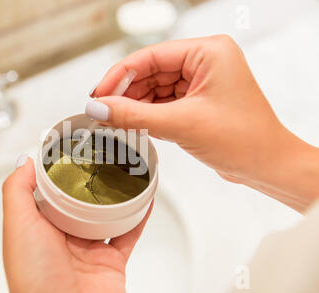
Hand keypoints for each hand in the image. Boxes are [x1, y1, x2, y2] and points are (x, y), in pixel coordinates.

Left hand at [2, 156, 152, 292]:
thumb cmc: (35, 281)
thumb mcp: (17, 226)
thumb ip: (17, 190)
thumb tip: (24, 161)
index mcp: (39, 228)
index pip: (50, 192)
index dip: (60, 172)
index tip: (71, 150)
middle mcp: (62, 238)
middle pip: (80, 203)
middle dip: (91, 183)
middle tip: (102, 158)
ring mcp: (88, 250)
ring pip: (106, 216)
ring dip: (116, 198)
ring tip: (125, 174)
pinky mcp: (111, 261)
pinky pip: (128, 234)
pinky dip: (138, 218)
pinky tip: (144, 201)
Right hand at [87, 35, 318, 211]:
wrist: (267, 167)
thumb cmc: (243, 139)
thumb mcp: (180, 124)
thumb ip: (134, 115)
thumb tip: (99, 108)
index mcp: (209, 52)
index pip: (151, 56)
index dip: (120, 75)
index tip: (98, 94)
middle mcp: (206, 62)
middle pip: (151, 72)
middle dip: (127, 93)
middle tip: (103, 111)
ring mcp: (202, 83)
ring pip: (155, 89)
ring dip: (136, 106)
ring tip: (116, 122)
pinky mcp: (198, 102)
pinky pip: (164, 103)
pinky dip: (148, 115)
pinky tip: (134, 125)